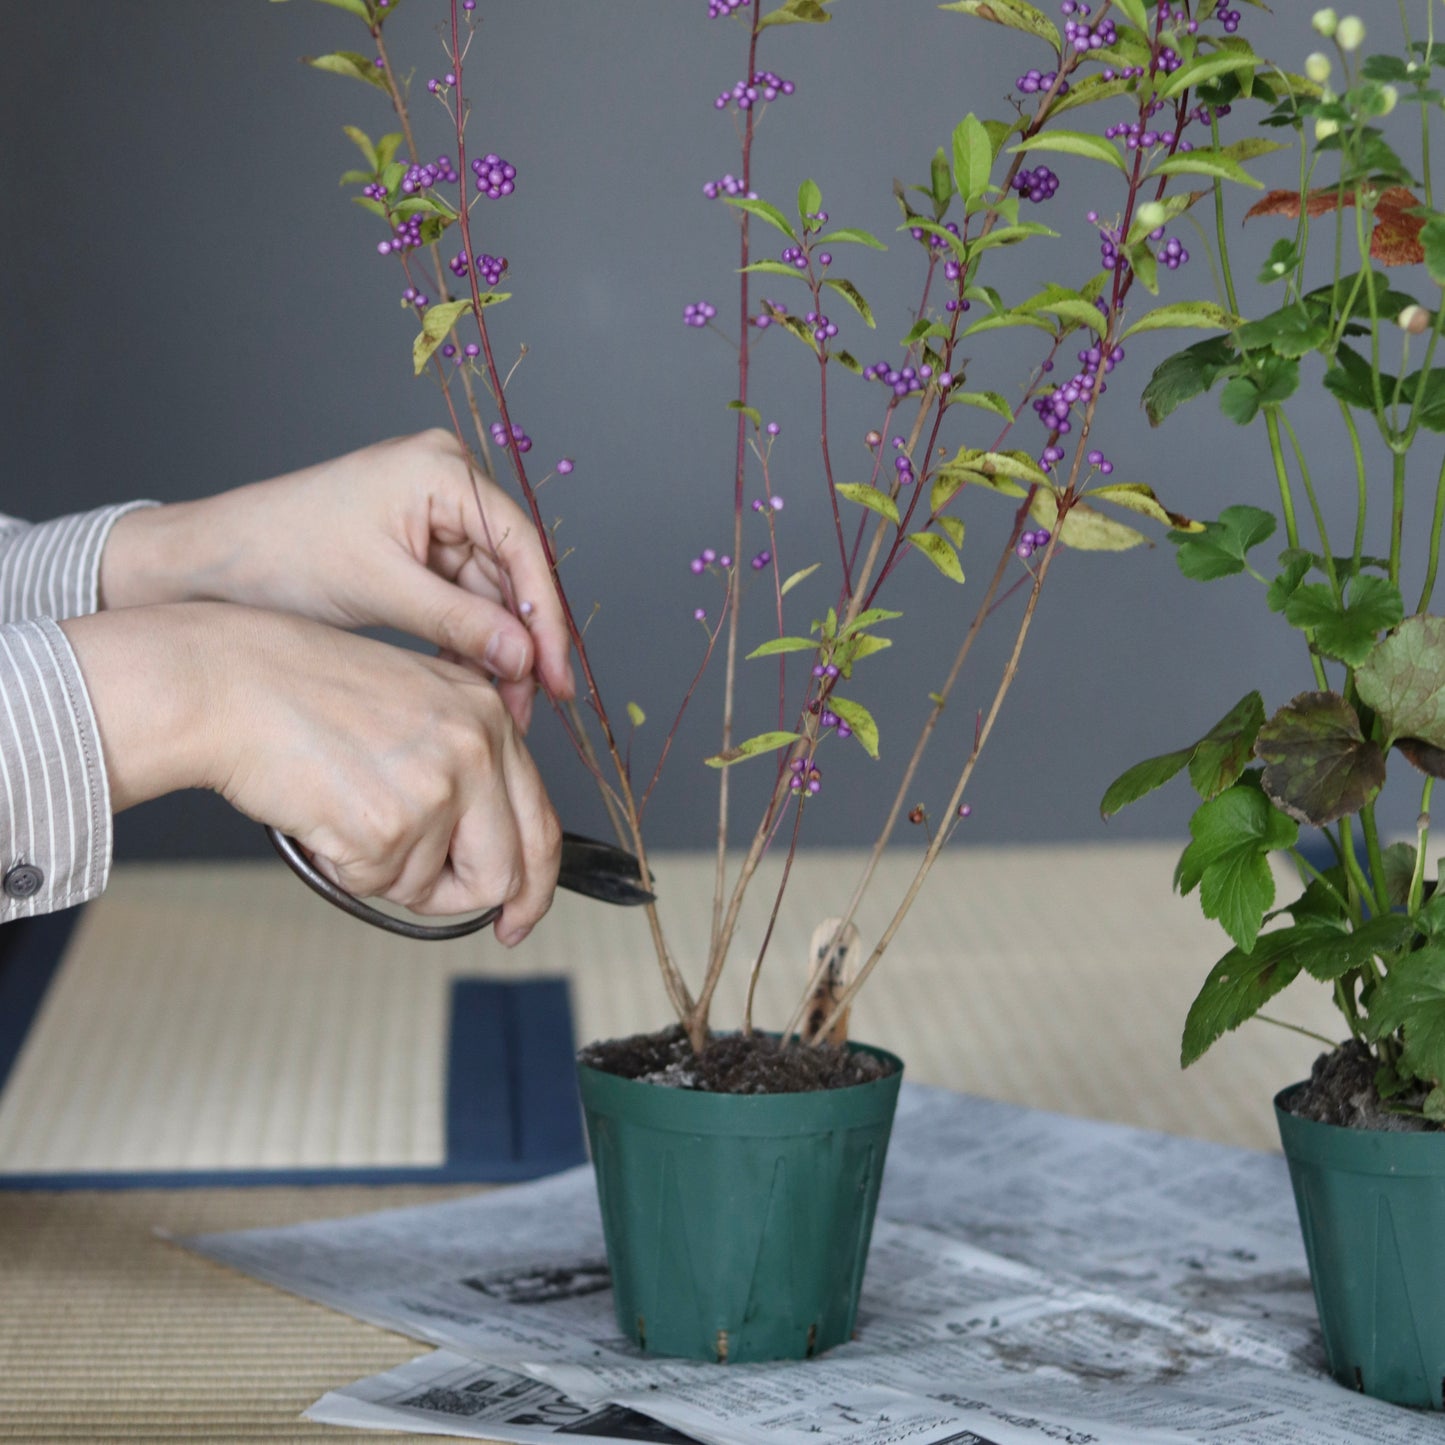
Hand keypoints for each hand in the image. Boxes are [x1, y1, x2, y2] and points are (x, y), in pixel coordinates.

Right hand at [62, 603, 560, 943]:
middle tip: (431, 904)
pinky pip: (377, 886)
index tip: (519, 915)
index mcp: (489, 714)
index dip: (535, 884)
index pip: (540, 822)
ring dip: (385, 872)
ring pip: (432, 887)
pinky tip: (320, 815)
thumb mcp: (413, 703)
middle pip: (505, 872)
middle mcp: (477, 747)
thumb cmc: (302, 691)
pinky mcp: (390, 824)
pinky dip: (343, 868)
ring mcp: (438, 786)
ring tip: (343, 812)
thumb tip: (487, 852)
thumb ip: (462, 766)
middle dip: (465, 900)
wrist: (226, 682)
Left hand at [99, 429, 574, 731]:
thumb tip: (526, 659)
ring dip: (502, 648)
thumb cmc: (278, 554)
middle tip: (539, 699)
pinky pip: (465, 598)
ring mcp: (435, 514)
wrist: (211, 565)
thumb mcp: (380, 590)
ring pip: (492, 591)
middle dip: (524, 639)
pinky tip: (482, 681)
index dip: (546, 614)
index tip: (557, 671)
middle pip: (512, 570)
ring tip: (509, 704)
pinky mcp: (420, 546)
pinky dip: (473, 640)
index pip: (519, 544)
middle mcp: (447, 481)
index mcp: (439, 468)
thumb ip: (461, 623)